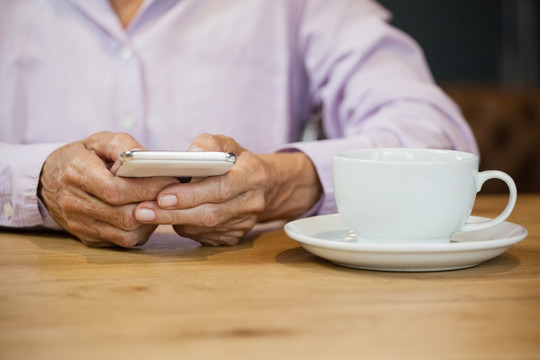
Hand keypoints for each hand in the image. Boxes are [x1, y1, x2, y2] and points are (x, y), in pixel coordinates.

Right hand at [39, 131, 178, 246]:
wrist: (51, 179)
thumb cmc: (83, 156)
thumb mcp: (101, 140)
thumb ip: (125, 147)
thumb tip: (150, 159)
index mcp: (76, 174)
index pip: (116, 190)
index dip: (147, 188)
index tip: (170, 180)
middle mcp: (74, 203)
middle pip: (124, 215)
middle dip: (154, 204)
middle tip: (174, 194)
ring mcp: (80, 225)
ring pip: (126, 233)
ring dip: (151, 220)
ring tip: (162, 203)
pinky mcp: (88, 238)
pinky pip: (122, 241)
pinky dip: (141, 230)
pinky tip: (148, 214)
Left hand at [134, 134, 321, 245]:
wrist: (263, 185)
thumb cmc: (236, 160)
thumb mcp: (226, 143)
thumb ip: (208, 144)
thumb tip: (189, 155)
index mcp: (252, 175)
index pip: (221, 188)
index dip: (192, 194)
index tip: (163, 195)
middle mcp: (252, 203)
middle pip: (210, 213)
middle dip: (174, 213)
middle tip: (143, 210)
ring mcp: (244, 223)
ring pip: (204, 227)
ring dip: (174, 221)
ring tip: (146, 214)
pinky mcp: (234, 237)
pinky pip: (204, 236)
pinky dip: (184, 227)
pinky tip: (169, 218)